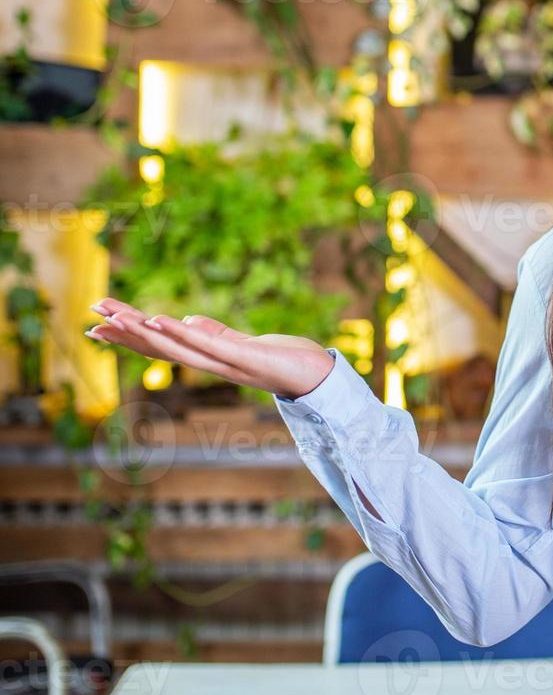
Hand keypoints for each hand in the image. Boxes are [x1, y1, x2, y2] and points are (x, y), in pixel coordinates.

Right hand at [85, 297, 335, 400]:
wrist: (320, 377)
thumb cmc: (284, 360)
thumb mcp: (246, 344)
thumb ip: (217, 335)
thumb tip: (189, 322)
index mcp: (209, 360)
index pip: (162, 347)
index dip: (130, 337)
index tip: (97, 323)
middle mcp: (213, 365)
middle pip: (161, 348)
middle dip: (126, 334)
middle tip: (91, 319)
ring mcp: (229, 364)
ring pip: (179, 349)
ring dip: (147, 333)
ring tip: (118, 317)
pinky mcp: (249, 359)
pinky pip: (210, 346)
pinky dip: (185, 334)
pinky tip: (162, 320)